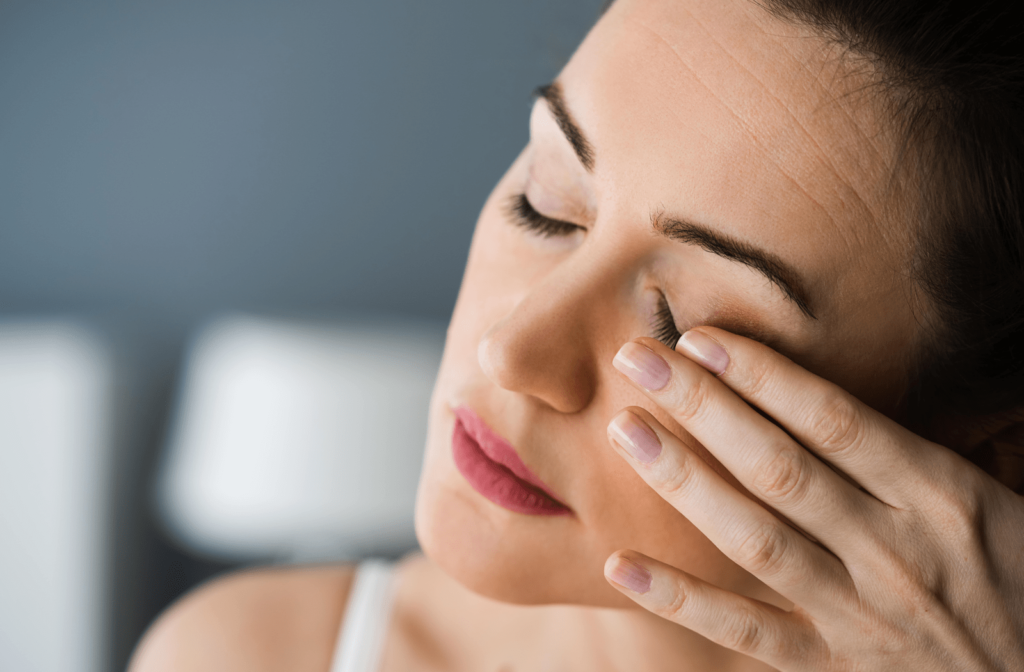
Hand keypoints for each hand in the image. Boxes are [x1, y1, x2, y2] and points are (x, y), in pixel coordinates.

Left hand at [603, 328, 1023, 670]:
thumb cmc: (1013, 576)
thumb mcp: (990, 500)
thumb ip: (909, 452)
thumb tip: (829, 385)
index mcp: (941, 496)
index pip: (834, 421)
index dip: (761, 374)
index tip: (699, 337)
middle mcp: (896, 551)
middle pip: (780, 466)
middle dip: (702, 406)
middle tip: (637, 358)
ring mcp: (862, 614)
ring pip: (755, 539)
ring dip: (684, 481)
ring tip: (625, 430)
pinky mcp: (834, 667)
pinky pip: (747, 632)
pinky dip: (681, 600)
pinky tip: (621, 562)